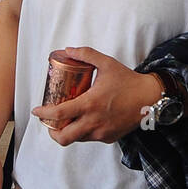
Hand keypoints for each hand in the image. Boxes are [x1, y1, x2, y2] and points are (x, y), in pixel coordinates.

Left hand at [31, 47, 161, 145]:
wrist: (151, 98)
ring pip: (77, 138)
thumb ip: (86, 54)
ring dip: (69, 131)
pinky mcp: (109, 138)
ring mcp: (102, 132)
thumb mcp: (107, 63)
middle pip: (63, 138)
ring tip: (69, 120)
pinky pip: (91, 138)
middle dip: (52, 132)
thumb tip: (68, 50)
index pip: (58, 114)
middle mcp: (94, 122)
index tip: (36, 110)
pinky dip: (85, 132)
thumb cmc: (129, 81)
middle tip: (50, 122)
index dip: (43, 114)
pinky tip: (88, 120)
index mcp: (90, 104)